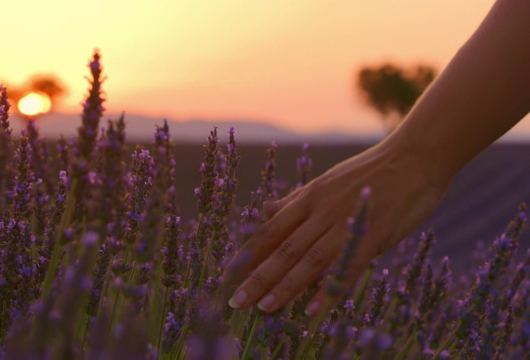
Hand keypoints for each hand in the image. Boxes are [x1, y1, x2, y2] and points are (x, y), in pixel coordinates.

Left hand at [223, 137, 444, 315]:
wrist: (415, 156)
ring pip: (308, 259)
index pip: (271, 230)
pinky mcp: (373, 234)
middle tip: (236, 302)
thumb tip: (265, 209)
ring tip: (264, 308)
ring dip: (284, 286)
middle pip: (283, 249)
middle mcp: (321, 210)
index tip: (228, 275)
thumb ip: (295, 201)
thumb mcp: (326, 182)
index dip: (249, 254)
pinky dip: (328, 290)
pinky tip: (312, 310)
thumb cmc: (371, 172)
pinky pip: (346, 266)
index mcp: (309, 197)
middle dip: (257, 277)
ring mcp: (346, 222)